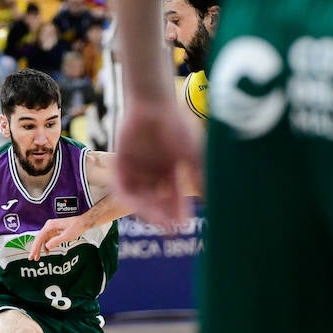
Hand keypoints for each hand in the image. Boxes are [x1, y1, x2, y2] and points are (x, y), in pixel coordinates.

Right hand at [29, 215, 86, 259]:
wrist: (83, 222)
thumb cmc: (76, 226)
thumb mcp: (66, 236)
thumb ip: (56, 241)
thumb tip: (47, 247)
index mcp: (50, 226)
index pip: (39, 238)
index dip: (35, 248)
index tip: (32, 255)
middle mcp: (49, 226)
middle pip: (39, 239)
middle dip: (36, 249)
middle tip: (32, 258)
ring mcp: (52, 228)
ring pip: (43, 239)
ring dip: (40, 248)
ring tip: (38, 257)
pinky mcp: (55, 231)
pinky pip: (47, 239)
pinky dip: (46, 245)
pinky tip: (47, 251)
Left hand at [114, 103, 199, 228]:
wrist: (153, 105)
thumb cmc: (176, 126)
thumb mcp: (193, 155)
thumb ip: (200, 177)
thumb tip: (212, 200)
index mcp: (169, 169)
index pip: (173, 197)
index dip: (178, 211)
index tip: (184, 224)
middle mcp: (152, 171)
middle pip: (156, 200)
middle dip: (163, 215)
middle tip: (171, 228)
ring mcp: (136, 168)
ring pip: (141, 197)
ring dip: (149, 211)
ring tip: (159, 221)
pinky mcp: (120, 165)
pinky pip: (123, 188)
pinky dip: (132, 200)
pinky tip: (142, 208)